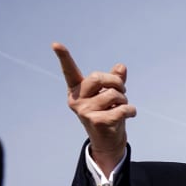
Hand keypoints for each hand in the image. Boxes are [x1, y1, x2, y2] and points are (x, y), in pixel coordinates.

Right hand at [52, 42, 135, 174]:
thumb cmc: (108, 113)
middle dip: (116, 82)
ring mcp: (84, 111)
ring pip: (113, 94)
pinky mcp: (96, 121)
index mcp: (77, 90)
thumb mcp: (110, 94)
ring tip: (121, 107)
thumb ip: (114, 80)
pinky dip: (130, 110)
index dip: (64, 57)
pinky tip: (130, 114)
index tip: (55, 44)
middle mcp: (76, 100)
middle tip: (123, 91)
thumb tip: (121, 66)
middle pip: (98, 77)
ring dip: (124, 100)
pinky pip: (121, 109)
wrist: (108, 141)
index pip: (69, 71)